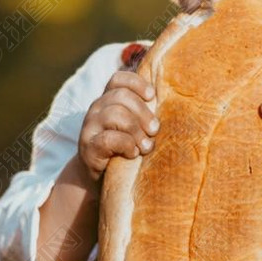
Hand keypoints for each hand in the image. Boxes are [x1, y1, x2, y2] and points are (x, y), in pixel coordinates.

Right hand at [78, 56, 158, 182]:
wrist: (101, 181)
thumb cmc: (125, 152)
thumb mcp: (134, 129)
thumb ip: (144, 115)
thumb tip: (173, 104)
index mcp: (108, 101)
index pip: (118, 79)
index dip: (137, 83)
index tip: (152, 96)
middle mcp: (96, 110)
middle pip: (120, 96)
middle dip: (143, 112)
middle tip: (155, 130)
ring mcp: (89, 128)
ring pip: (115, 114)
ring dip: (136, 130)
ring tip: (146, 146)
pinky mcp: (88, 148)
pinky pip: (108, 138)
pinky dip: (126, 145)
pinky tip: (133, 153)